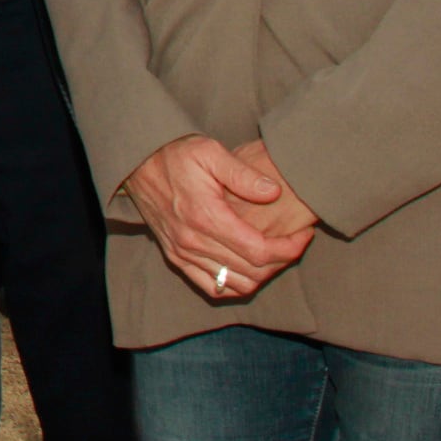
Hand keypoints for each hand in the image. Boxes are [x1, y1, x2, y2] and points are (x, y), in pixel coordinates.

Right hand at [124, 135, 311, 300]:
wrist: (136, 163)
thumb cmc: (175, 154)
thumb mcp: (209, 152)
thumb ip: (243, 173)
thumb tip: (273, 192)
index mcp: (205, 217)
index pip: (259, 251)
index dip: (289, 249)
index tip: (303, 234)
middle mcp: (193, 241)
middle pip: (252, 272)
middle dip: (282, 261)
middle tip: (295, 242)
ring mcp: (182, 253)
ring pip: (236, 284)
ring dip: (262, 275)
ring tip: (275, 254)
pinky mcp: (176, 258)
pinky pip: (212, 288)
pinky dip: (236, 285)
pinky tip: (248, 268)